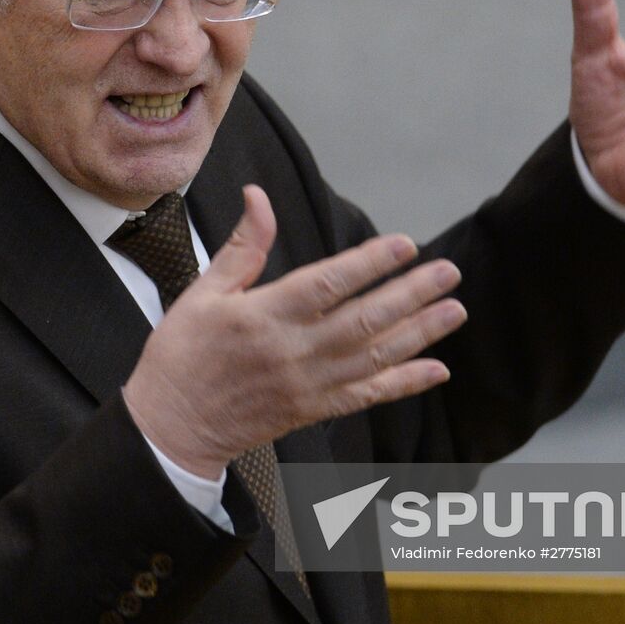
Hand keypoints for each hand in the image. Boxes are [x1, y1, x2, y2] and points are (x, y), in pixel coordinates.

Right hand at [122, 185, 464, 478]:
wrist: (170, 428)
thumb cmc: (182, 355)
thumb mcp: (203, 292)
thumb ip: (243, 247)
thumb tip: (258, 196)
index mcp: (265, 316)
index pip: (328, 284)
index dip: (370, 263)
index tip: (406, 244)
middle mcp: (293, 352)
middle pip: (364, 320)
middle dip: (411, 294)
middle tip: (448, 272)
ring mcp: (307, 385)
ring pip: (374, 357)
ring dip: (419, 334)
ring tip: (454, 310)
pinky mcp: (312, 411)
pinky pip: (366, 396)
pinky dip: (404, 384)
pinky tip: (436, 370)